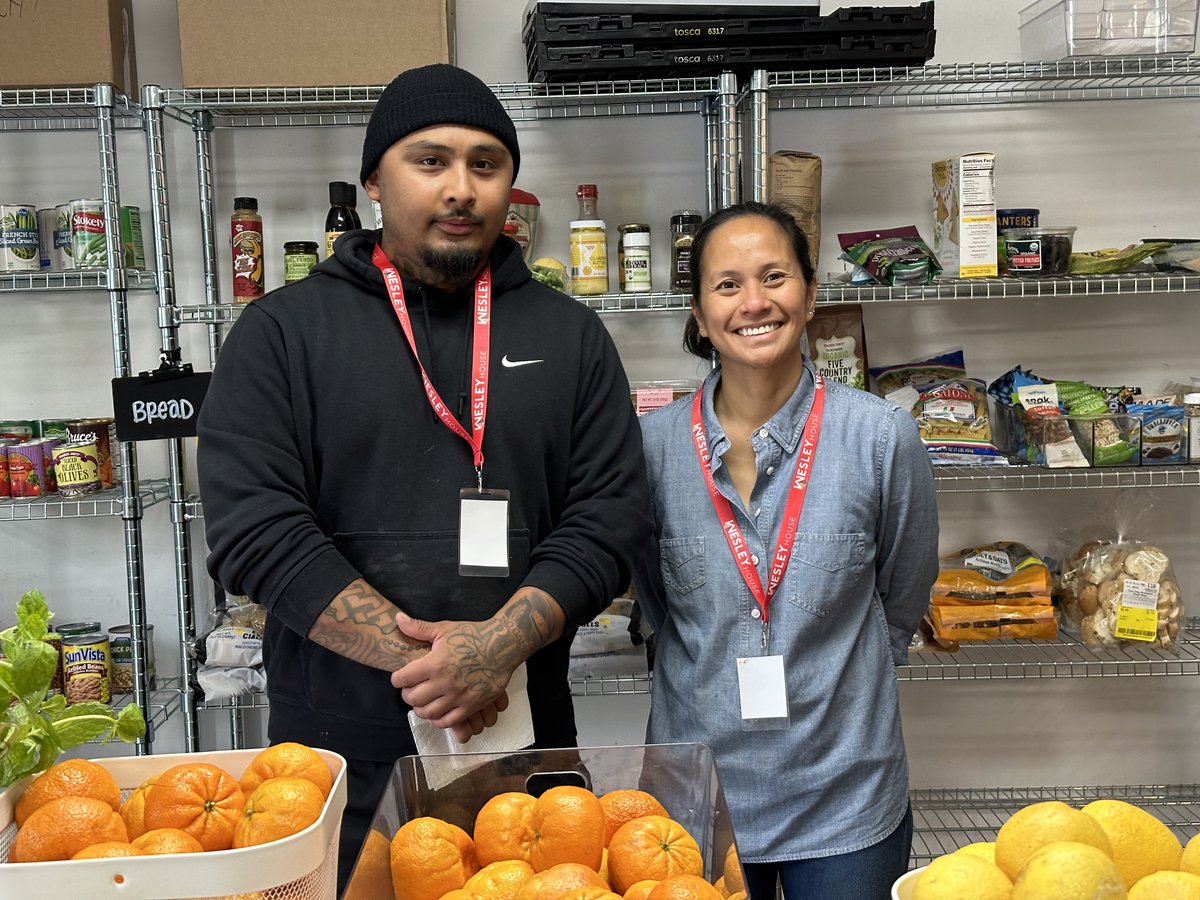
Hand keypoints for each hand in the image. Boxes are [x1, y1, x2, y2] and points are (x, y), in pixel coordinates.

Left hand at [390, 610, 515, 738]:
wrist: (503, 645)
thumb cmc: (473, 635)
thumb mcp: (444, 629)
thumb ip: (418, 628)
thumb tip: (397, 618)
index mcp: (435, 663)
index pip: (403, 678)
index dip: (397, 679)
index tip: (400, 677)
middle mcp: (445, 682)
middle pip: (413, 698)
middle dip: (407, 694)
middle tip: (411, 690)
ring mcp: (459, 695)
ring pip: (428, 712)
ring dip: (421, 709)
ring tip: (423, 701)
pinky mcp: (472, 705)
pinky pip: (448, 721)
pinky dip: (438, 719)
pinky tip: (438, 711)